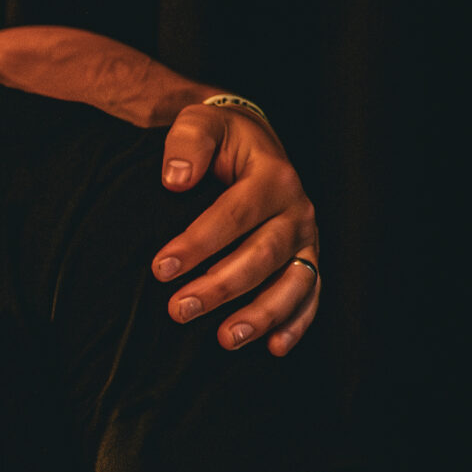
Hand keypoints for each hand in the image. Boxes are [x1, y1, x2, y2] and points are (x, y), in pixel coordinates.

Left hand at [151, 102, 320, 355]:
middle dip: (220, 287)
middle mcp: (297, 209)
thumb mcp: (199, 123)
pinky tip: (275, 348)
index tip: (161, 269)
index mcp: (273, 176)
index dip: (198, 244)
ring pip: (293, 281)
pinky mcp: (307, 257)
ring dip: (261, 314)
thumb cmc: (218, 136)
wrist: (248, 140)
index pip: (234, 215)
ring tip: (225, 339)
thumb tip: (174, 179)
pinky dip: (297, 322)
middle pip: (262, 255)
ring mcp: (307, 237)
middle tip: (178, 310)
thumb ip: (187, 143)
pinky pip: (310, 293)